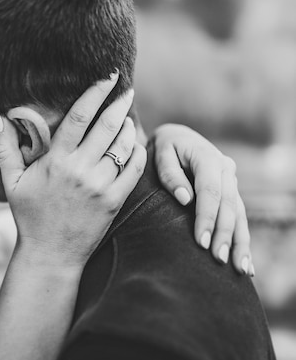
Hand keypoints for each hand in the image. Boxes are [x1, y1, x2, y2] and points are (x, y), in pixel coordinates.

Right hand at [0, 74, 146, 266]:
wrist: (51, 253)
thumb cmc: (29, 215)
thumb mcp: (11, 181)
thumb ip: (5, 147)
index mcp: (56, 161)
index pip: (79, 117)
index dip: (95, 93)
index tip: (107, 77)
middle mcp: (81, 170)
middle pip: (107, 126)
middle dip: (119, 103)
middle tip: (126, 88)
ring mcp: (100, 186)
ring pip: (123, 146)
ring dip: (128, 126)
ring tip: (126, 116)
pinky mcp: (114, 200)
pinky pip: (134, 168)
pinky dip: (138, 151)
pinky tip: (134, 143)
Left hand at [152, 124, 252, 275]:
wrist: (178, 138)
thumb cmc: (165, 147)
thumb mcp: (161, 153)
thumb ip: (170, 174)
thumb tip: (185, 199)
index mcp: (208, 158)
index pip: (209, 191)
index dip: (206, 217)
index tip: (201, 241)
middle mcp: (226, 169)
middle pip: (228, 206)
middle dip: (225, 235)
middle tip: (218, 259)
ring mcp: (232, 182)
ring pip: (239, 215)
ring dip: (240, 243)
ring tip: (239, 269)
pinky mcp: (232, 193)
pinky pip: (240, 218)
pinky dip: (242, 241)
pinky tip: (246, 264)